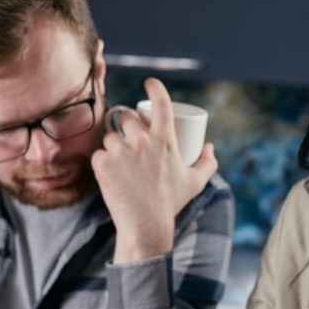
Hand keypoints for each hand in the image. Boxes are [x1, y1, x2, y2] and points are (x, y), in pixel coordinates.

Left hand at [92, 77, 217, 261]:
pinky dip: (102, 161)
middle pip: (127, 116)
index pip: (161, 103)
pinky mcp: (103, 164)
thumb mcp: (195, 182)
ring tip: (120, 159)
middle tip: (128, 136)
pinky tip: (109, 171)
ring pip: (110, 136)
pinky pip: (98, 153)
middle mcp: (142, 141)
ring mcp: (121, 152)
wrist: (146, 225)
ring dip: (113, 143)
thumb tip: (209, 146)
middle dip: (126, 122)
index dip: (155, 87)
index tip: (149, 83)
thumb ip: (207, 163)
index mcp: (165, 140)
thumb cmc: (171, 203)